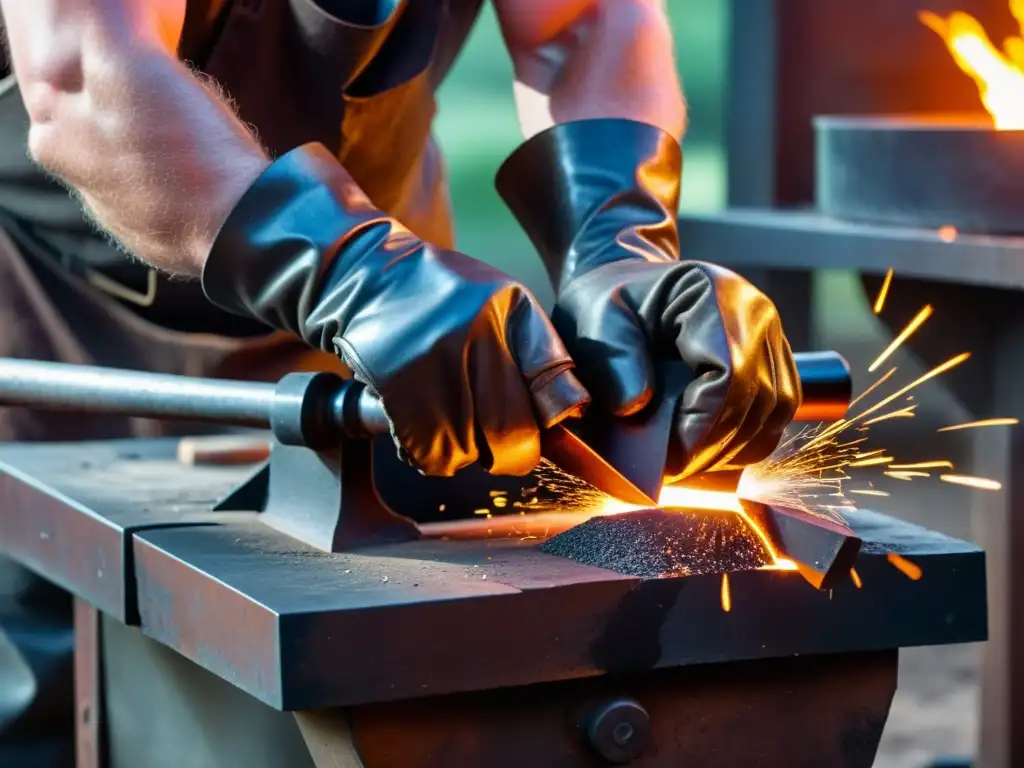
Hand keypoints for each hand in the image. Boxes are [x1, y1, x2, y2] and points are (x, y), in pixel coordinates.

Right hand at [203, 145, 589, 476]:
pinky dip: (433, 455)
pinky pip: (431, 454)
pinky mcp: (398, 386)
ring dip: (467, 453)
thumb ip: (538, 353)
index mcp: (513, 312)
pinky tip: (427, 429)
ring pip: (471, 451)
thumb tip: (569, 415)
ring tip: (455, 424)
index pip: (556, 384)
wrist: (367, 277)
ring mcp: (436, 361)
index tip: (550, 424)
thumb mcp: (501, 303)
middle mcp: (478, 335)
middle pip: (514, 432)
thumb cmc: (445, 299)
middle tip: (502, 446)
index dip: (558, 416)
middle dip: (512, 451)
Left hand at [553, 259, 800, 478]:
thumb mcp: (596, 323)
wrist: (624, 280)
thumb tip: (636, 409)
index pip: (729, 375)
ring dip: (734, 447)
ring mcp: (770, 334)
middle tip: (672, 470)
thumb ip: (614, 364)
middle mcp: (756, 313)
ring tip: (689, 462)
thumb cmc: (607, 301)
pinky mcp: (772, 356)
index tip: (668, 458)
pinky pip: (776, 409)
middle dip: (716, 446)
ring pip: (776, 410)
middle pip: (759, 399)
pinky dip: (746, 437)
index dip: (702, 426)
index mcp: (715, 294)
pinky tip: (709, 448)